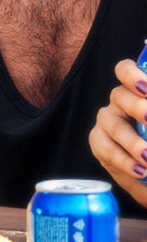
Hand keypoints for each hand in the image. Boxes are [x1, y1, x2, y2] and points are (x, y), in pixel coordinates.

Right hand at [89, 59, 146, 206]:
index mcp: (137, 89)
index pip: (124, 70)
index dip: (132, 75)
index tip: (146, 88)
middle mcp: (119, 103)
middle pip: (119, 96)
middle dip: (137, 107)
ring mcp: (106, 124)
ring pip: (113, 127)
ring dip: (133, 143)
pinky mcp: (100, 147)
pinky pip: (106, 152)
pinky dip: (125, 163)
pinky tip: (141, 172)